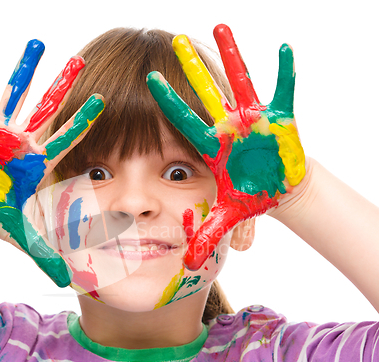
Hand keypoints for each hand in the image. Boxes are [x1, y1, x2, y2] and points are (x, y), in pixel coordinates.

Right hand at [0, 40, 103, 286]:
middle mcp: (21, 142)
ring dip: (23, 72)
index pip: (65, 140)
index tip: (104, 102)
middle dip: (62, 86)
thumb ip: (45, 253)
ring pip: (13, 96)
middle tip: (80, 61)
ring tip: (38, 44)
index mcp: (36, 163)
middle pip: (46, 110)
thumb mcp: (20, 232)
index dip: (83, 124)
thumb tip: (69, 284)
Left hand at [147, 24, 304, 269]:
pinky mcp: (280, 118)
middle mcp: (229, 128)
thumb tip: (187, 265)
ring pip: (240, 82)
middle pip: (206, 94)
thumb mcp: (228, 215)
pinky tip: (284, 50)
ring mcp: (253, 120)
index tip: (147, 79)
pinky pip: (284, 91)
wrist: (276, 189)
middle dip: (192, 68)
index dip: (167, 102)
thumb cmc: (250, 196)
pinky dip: (285, 73)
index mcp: (212, 146)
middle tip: (174, 39)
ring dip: (231, 56)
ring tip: (219, 25)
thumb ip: (207, 236)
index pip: (183, 122)